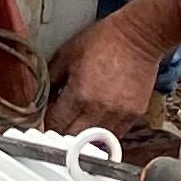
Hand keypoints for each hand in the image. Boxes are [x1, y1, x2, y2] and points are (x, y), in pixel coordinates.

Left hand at [46, 0, 180, 138]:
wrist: (139, 37)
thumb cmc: (104, 40)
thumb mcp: (67, 54)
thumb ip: (51, 78)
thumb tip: (41, 96)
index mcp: (80, 94)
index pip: (56, 124)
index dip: (47, 124)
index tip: (45, 121)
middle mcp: (99, 109)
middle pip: (74, 139)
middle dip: (63, 134)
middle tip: (59, 126)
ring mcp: (119, 114)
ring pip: (96, 142)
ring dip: (84, 138)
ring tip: (78, 128)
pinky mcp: (134, 115)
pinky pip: (115, 135)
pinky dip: (104, 134)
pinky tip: (97, 124)